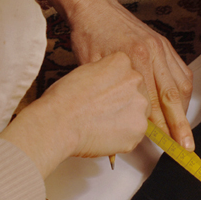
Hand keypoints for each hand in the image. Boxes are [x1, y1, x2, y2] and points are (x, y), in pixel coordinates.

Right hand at [0, 52, 150, 177]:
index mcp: (122, 62)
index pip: (128, 74)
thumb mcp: (85, 72)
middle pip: (137, 93)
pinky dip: (124, 137)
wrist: (60, 123)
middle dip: (125, 104)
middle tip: (104, 112)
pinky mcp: (139, 128)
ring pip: (138, 114)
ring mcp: (140, 105)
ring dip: (126, 120)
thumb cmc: (64, 99)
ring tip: (103, 125)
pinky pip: (135, 133)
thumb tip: (109, 86)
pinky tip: (106, 135)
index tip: (108, 96)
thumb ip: (105, 76)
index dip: (117, 88)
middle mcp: (136, 80)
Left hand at [67, 0, 194, 150]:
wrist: (94, 7)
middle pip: (174, 97)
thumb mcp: (92, 71)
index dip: (162, 127)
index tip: (167, 144)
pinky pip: (183, 71)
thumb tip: (116, 132)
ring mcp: (162, 48)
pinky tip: (181, 103)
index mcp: (135, 59)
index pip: (154, 102)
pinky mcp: (165, 45)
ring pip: (182, 85)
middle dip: (181, 125)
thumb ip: (108, 100)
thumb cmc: (89, 37)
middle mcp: (154, 53)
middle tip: (186, 145)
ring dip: (184, 109)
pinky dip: (184, 91)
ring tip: (183, 128)